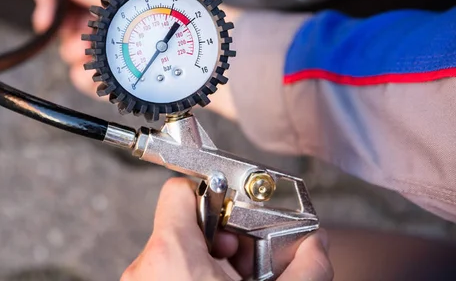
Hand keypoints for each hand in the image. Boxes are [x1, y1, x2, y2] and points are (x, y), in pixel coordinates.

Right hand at [32, 0, 238, 119]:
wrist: (206, 55)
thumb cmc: (180, 21)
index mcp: (114, 0)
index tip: (46, 10)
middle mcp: (113, 24)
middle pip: (69, 27)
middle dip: (67, 32)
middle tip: (75, 36)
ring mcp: (117, 52)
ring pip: (76, 56)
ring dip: (76, 56)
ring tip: (88, 56)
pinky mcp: (123, 79)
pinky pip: (91, 81)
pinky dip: (88, 79)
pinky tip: (93, 76)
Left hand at [122, 178, 332, 280]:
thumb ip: (305, 269)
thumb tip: (318, 245)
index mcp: (171, 254)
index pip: (180, 190)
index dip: (214, 193)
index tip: (237, 217)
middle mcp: (145, 267)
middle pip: (186, 226)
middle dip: (224, 242)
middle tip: (248, 266)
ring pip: (178, 256)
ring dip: (211, 266)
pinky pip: (167, 277)